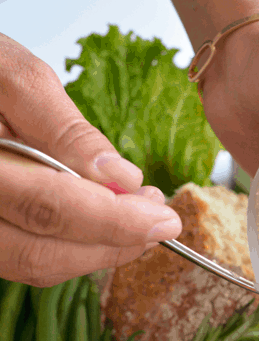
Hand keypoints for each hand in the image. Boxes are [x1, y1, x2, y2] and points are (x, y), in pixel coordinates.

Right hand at [0, 35, 181, 285]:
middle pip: (40, 254)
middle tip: (159, 221)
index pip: (46, 209)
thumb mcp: (10, 75)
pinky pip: (23, 257)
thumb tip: (122, 178)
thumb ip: (64, 128)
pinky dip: (70, 247)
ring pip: (32, 265)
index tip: (162, 216)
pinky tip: (100, 222)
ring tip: (136, 219)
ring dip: (94, 252)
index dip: (113, 221)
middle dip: (111, 244)